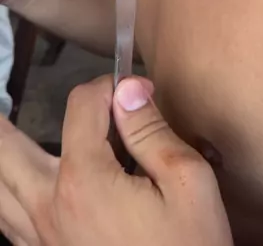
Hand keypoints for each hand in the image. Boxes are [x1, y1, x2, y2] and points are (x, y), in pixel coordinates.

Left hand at [0, 75, 233, 245]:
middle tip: (0, 102)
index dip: (108, 87)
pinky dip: (6, 199)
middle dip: (4, 122)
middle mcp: (50, 207)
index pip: (81, 105)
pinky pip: (9, 226)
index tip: (135, 91)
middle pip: (7, 149)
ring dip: (2, 157)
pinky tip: (16, 190)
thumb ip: (151, 131)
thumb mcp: (188, 182)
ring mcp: (42, 240)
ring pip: (0, 191)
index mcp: (84, 180)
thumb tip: (127, 89)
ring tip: (2, 134)